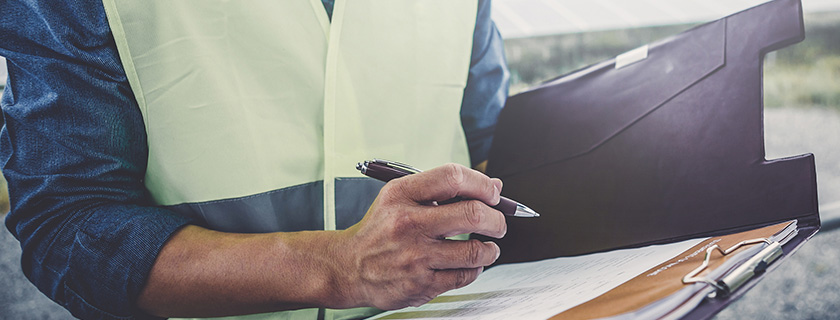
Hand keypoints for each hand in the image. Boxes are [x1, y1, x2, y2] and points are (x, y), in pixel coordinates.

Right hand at [334, 163, 506, 309]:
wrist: (348, 267)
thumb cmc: (380, 230)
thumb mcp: (401, 198)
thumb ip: (444, 190)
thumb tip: (493, 187)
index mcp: (401, 195)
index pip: (453, 177)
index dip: (481, 183)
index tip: (492, 193)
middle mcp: (407, 224)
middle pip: (472, 214)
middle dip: (496, 219)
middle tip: (498, 222)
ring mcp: (414, 256)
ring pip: (474, 251)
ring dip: (490, 248)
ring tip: (487, 246)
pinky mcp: (420, 284)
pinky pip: (464, 276)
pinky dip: (475, 268)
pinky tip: (469, 263)